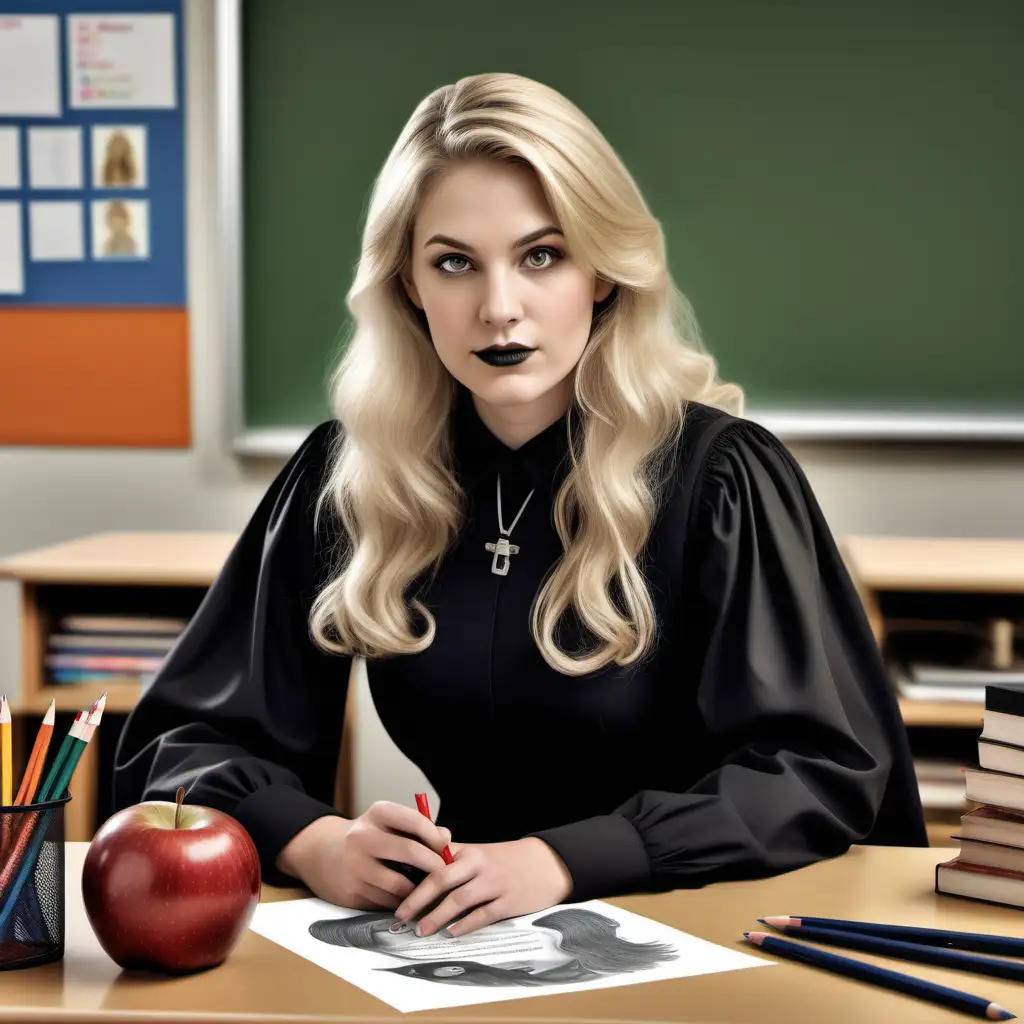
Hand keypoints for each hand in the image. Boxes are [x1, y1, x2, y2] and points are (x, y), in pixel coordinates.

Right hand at [274, 801, 451, 910]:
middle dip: (433, 865)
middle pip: (409, 852)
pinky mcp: (350, 892)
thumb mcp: (387, 823)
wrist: (322, 854)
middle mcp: (362, 837)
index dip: (435, 837)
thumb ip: (417, 828)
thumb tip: (446, 837)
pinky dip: (400, 903)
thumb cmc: (367, 838)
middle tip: (444, 873)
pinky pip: (385, 902)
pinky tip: (406, 900)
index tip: (445, 848)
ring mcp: (354, 866)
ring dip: (418, 891)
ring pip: (399, 884)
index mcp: (376, 814)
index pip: (415, 821)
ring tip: (428, 890)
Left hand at [394, 837, 572, 937]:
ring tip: (421, 930)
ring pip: (460, 899)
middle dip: (417, 898)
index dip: (412, 876)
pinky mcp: (509, 901)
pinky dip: (466, 924)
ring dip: (437, 915)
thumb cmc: (504, 860)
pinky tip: (452, 932)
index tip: (392, 891)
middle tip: (400, 915)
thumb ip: (449, 859)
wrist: (545, 863)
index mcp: (467, 851)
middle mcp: (478, 864)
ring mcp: (494, 883)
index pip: (433, 860)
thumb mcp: (478, 853)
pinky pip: (483, 914)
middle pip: (441, 879)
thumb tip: (414, 871)